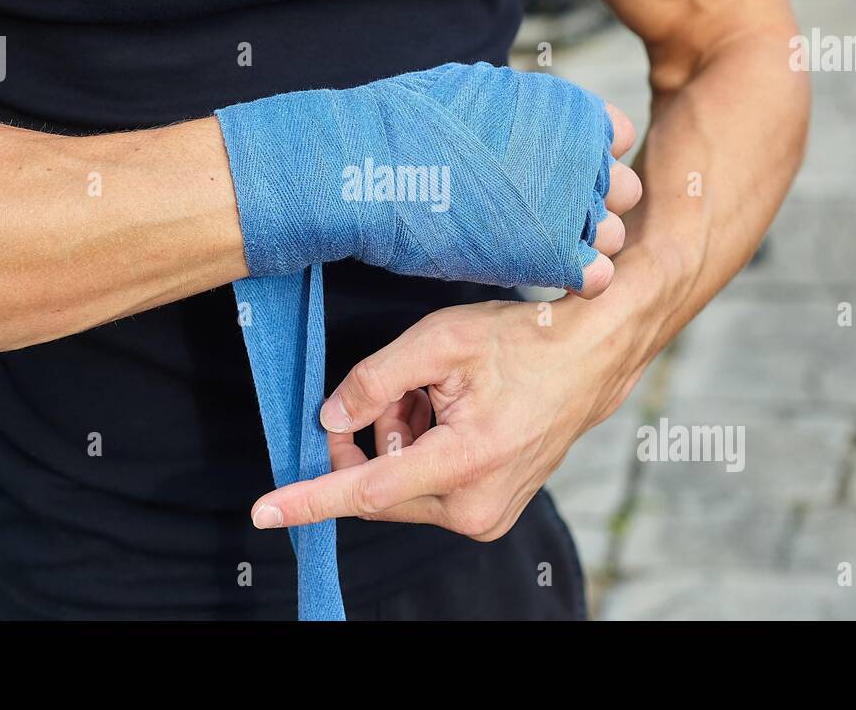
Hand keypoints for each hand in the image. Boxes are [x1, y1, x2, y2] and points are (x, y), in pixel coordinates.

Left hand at [248, 112, 645, 537]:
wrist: (590, 359)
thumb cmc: (524, 341)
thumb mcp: (441, 340)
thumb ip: (375, 380)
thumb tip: (330, 418)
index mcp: (467, 461)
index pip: (369, 490)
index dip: (310, 498)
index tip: (265, 512)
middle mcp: (477, 505)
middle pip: (379, 486)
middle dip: (370, 438)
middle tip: (394, 391)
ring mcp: (487, 515)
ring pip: (400, 487)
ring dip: (397, 442)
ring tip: (431, 396)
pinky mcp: (490, 513)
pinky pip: (426, 490)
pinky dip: (419, 453)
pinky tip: (444, 416)